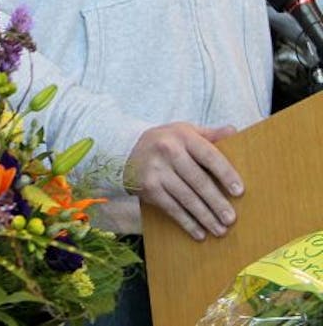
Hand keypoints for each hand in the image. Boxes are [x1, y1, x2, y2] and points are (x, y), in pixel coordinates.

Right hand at [124, 122, 242, 239]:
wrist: (126, 150)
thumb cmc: (166, 142)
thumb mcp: (184, 131)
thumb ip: (210, 134)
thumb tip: (235, 131)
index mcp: (182, 136)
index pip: (209, 156)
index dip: (226, 174)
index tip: (239, 192)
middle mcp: (168, 151)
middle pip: (198, 180)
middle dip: (216, 202)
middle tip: (231, 219)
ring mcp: (156, 170)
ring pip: (186, 197)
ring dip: (205, 216)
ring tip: (220, 230)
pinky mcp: (148, 187)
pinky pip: (171, 208)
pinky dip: (187, 222)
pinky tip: (199, 233)